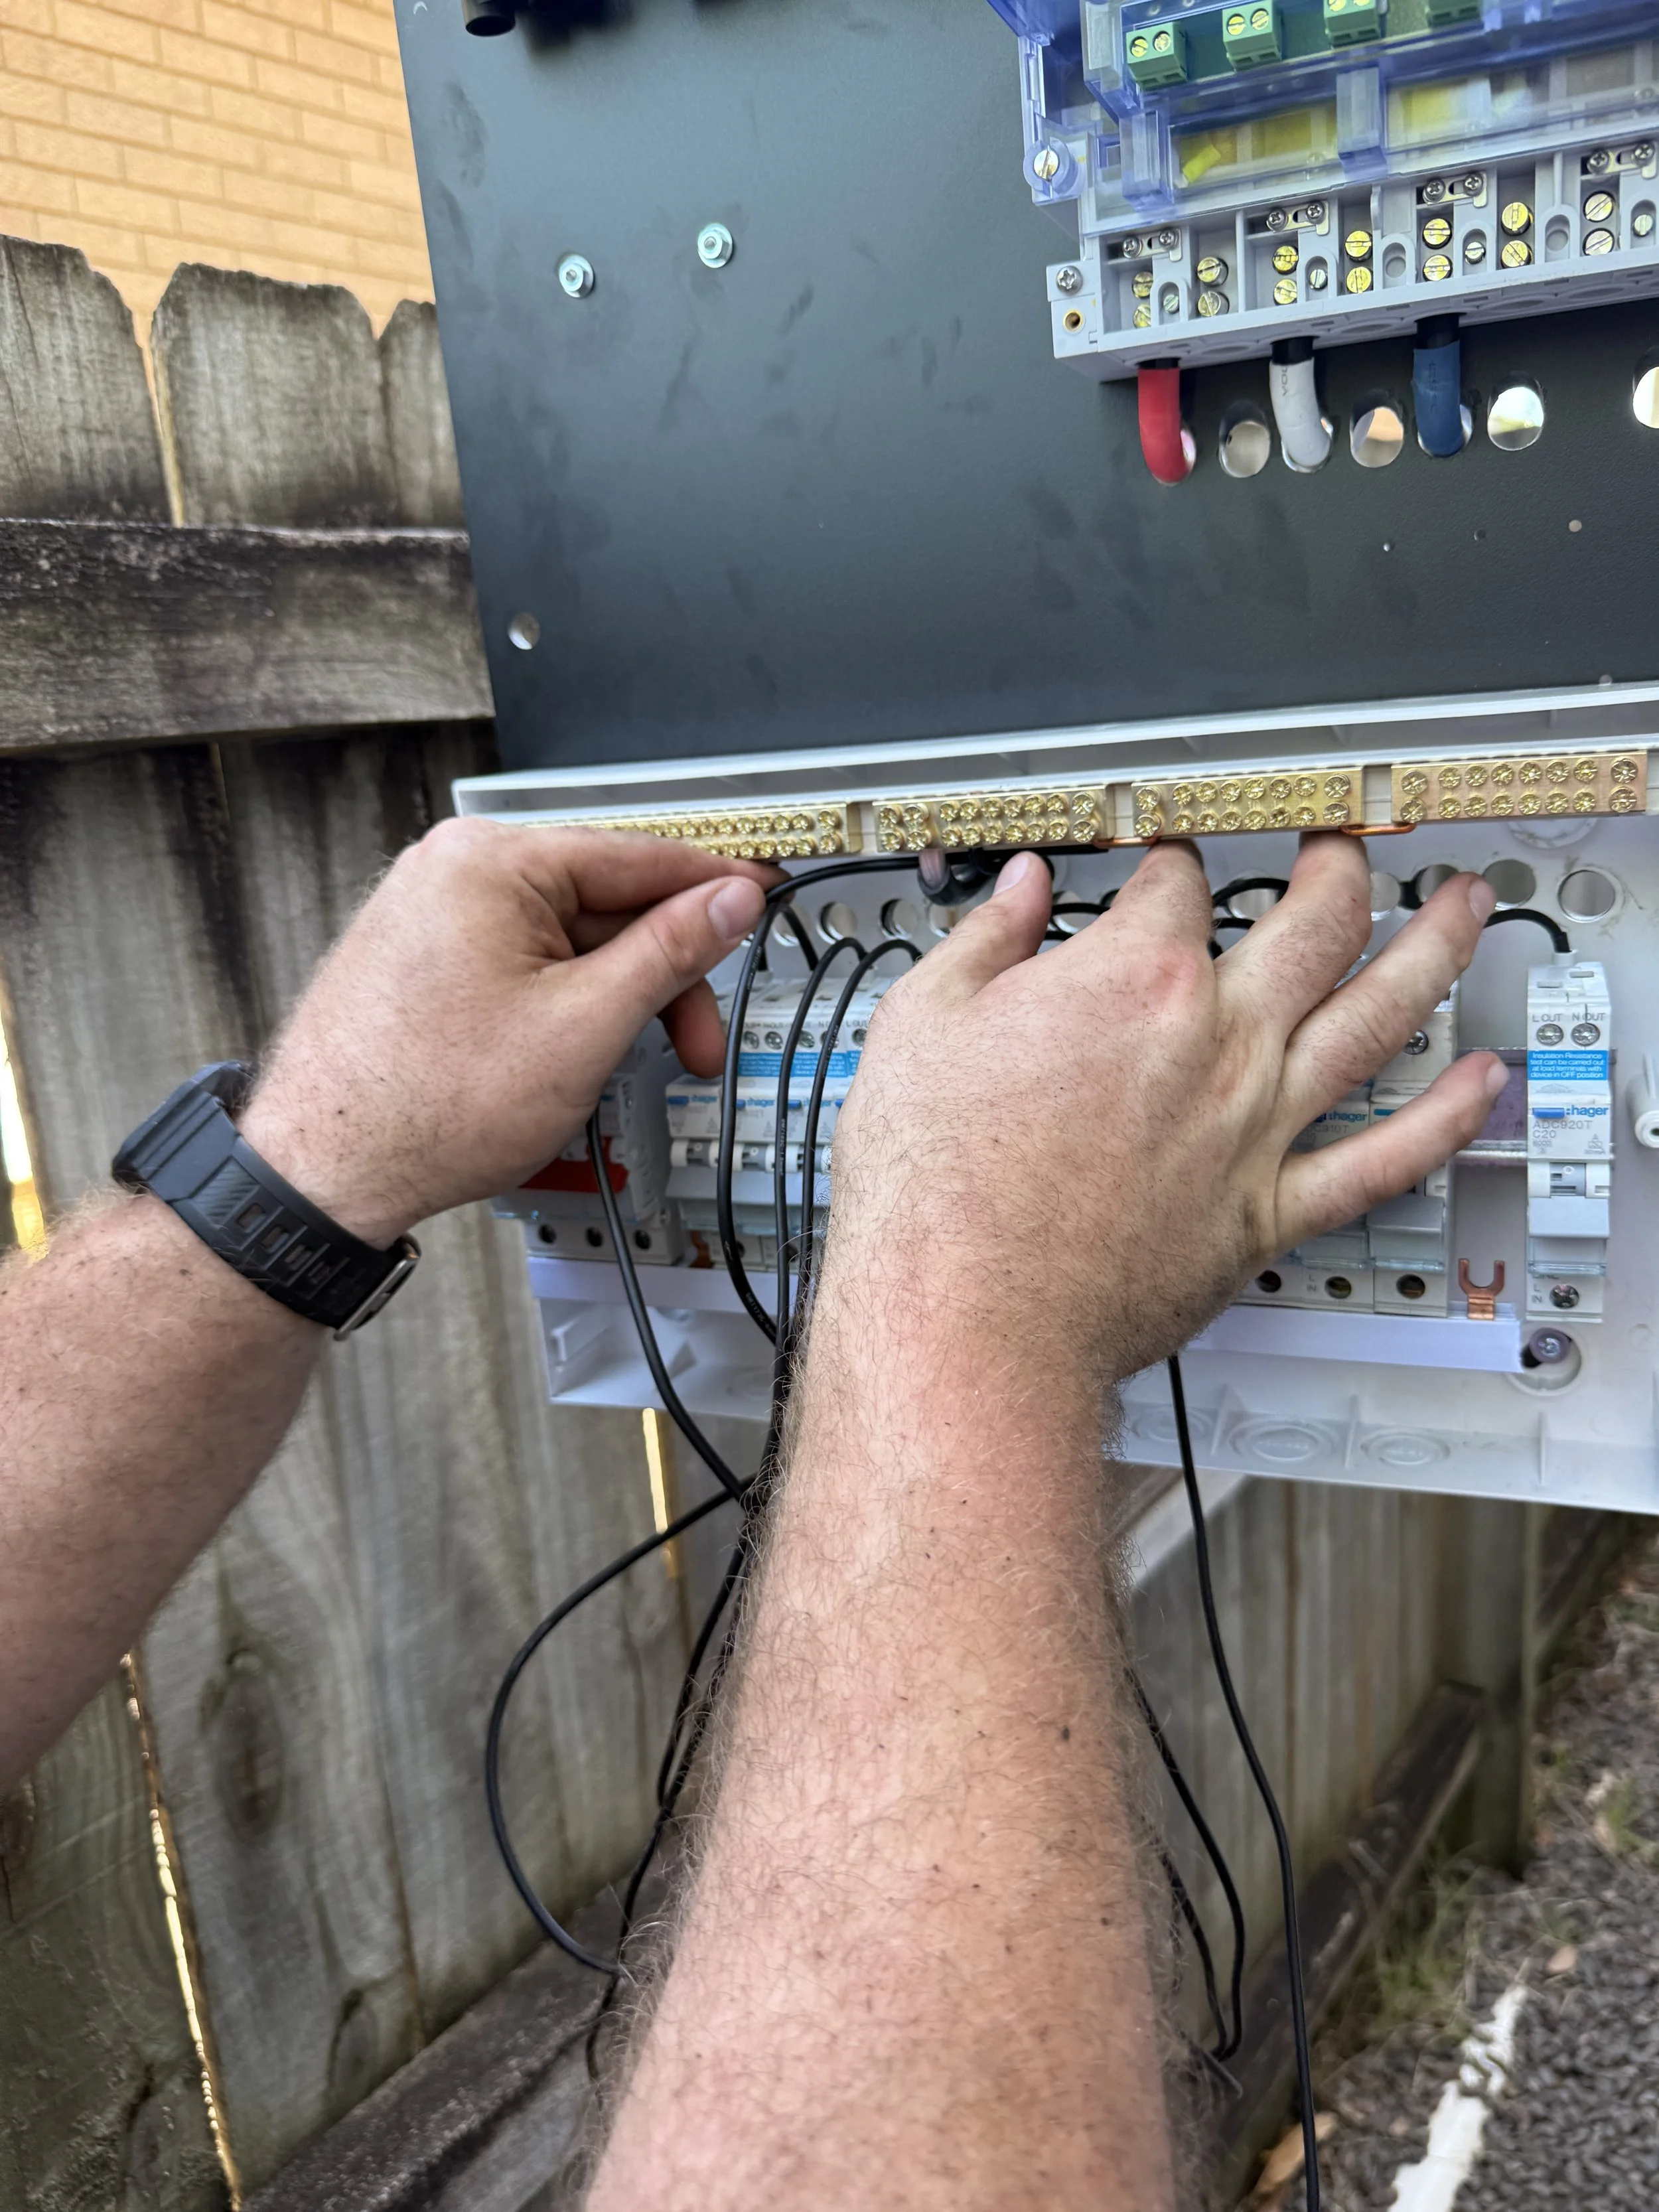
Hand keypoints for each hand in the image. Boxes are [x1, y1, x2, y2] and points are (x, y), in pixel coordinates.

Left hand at [239, 822, 774, 1245]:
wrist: (324, 1174)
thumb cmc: (424, 1107)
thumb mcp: (584, 1026)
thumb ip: (668, 952)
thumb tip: (728, 901)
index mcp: (489, 861)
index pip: (637, 856)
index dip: (715, 887)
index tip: (764, 898)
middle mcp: (450, 871)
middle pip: (604, 903)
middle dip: (660, 977)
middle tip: (697, 1044)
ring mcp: (429, 915)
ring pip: (565, 942)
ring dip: (612, 1002)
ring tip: (623, 1068)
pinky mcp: (420, 961)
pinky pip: (521, 965)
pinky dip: (562, 1007)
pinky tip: (571, 1059)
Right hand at [826, 834, 1504, 1381]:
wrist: (968, 1312)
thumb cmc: (936, 1186)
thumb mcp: (921, 1024)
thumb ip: (985, 941)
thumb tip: (1017, 890)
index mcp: (1132, 978)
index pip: (1176, 885)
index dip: (1170, 862)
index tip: (1165, 866)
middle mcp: (1216, 1040)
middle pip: (1315, 921)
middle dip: (1336, 865)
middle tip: (1344, 846)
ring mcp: (1255, 1125)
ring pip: (1378, 1016)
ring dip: (1434, 949)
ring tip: (1465, 908)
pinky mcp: (1269, 1211)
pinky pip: (1384, 1160)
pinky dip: (1443, 1120)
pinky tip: (1479, 1083)